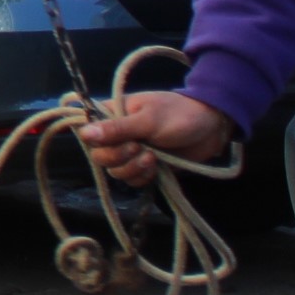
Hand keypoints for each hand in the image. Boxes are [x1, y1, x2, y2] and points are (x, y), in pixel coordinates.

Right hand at [84, 89, 234, 187]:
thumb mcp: (149, 119)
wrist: (211, 129)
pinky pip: (131, 180)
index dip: (94, 140)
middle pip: (100, 156)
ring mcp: (130, 152)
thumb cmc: (179, 115)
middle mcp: (117, 134)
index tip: (109, 142)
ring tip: (152, 158)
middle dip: (118, 157)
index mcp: (113, 114)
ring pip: (115, 171)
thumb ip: (117, 128)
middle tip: (139, 148)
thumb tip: (84, 134)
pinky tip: (156, 167)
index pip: (88, 129)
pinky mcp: (144, 167)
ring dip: (132, 168)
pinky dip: (142, 177)